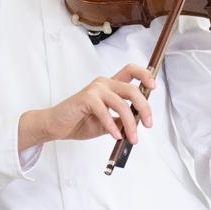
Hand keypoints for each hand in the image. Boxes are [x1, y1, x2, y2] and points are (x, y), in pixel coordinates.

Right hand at [18, 65, 155, 151]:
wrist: (56, 126)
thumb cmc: (80, 122)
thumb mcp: (107, 122)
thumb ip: (121, 120)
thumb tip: (138, 123)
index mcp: (110, 86)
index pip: (130, 71)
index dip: (145, 75)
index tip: (154, 86)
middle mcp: (104, 84)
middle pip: (132, 90)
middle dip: (144, 108)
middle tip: (148, 125)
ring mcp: (95, 89)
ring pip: (122, 103)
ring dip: (130, 123)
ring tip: (132, 138)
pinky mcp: (86, 98)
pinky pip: (106, 112)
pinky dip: (112, 126)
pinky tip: (114, 136)